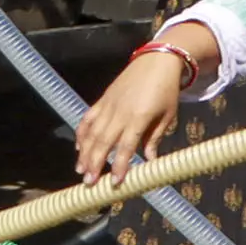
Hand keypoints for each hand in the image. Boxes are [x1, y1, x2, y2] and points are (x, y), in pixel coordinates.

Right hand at [74, 38, 196, 179]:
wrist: (156, 62)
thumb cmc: (165, 91)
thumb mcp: (167, 116)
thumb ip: (155, 138)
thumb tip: (151, 160)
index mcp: (139, 117)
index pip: (127, 146)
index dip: (120, 165)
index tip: (115, 181)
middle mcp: (120, 112)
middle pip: (103, 142)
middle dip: (95, 163)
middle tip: (89, 182)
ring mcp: (108, 106)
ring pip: (92, 133)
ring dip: (85, 153)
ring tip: (80, 170)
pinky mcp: (102, 100)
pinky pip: (88, 119)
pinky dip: (81, 134)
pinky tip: (79, 148)